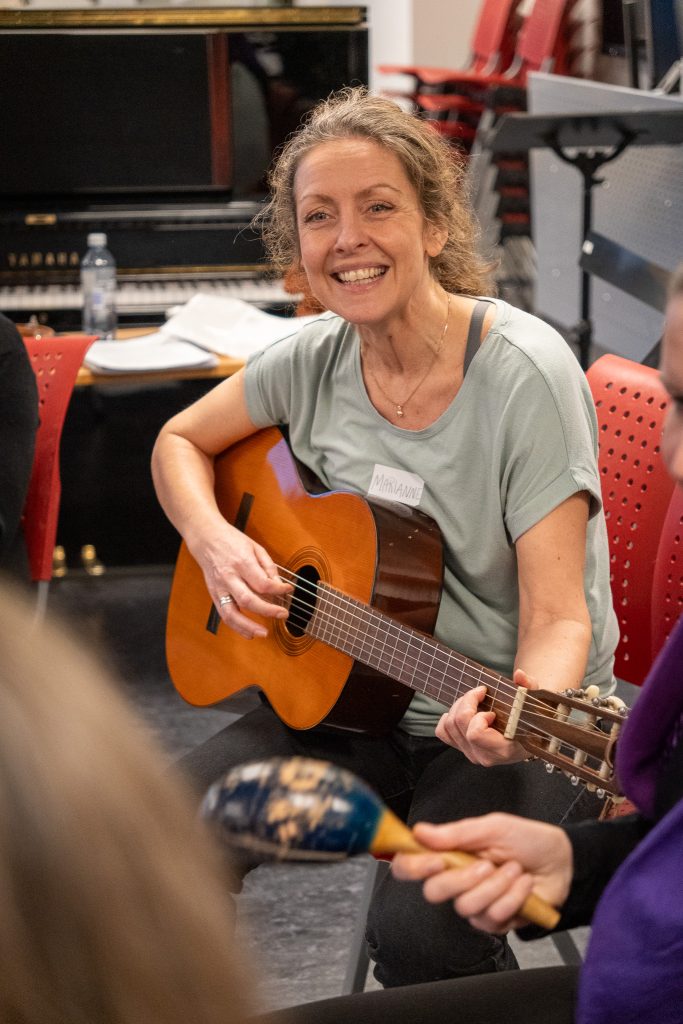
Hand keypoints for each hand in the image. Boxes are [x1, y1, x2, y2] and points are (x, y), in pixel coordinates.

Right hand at [200, 523, 292, 639]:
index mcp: (241, 562)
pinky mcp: (214, 594)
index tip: (288, 590)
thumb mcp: (255, 547)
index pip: (262, 583)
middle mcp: (229, 577)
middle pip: (248, 600)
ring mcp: (219, 587)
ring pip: (232, 613)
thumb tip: (279, 585)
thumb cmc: (231, 540)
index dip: (278, 590)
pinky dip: (236, 627)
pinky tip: (249, 633)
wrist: (206, 538)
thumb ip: (268, 566)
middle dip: (268, 611)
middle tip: (283, 614)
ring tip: (264, 633)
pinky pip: (224, 615)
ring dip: (248, 626)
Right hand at [391, 813, 572, 933]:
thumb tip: (420, 831)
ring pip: (466, 906)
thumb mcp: (492, 827)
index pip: (413, 865)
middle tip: (485, 864)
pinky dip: (513, 897)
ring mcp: (476, 902)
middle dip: (460, 879)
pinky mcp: (496, 920)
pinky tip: (523, 884)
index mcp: (450, 854)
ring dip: (496, 886)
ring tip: (514, 869)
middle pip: (433, 892)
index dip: (413, 866)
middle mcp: (458, 880)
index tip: (434, 859)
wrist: (562, 860)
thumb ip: (456, 833)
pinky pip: (492, 917)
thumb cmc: (527, 839)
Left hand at [435, 669, 535, 764]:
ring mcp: (472, 754)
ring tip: (473, 700)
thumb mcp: (534, 702)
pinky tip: (461, 711)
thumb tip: (519, 674)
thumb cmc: (531, 720)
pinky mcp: (463, 749)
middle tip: (480, 693)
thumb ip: (528, 687)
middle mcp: (485, 756)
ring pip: (449, 726)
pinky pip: (443, 733)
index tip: (491, 710)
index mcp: (503, 749)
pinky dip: (447, 718)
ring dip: (458, 707)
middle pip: (459, 724)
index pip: (475, 734)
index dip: (478, 716)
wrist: (530, 737)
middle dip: (467, 702)